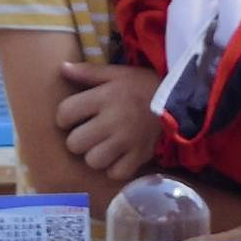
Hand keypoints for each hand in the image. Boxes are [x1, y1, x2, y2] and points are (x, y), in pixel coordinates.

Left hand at [55, 60, 160, 177]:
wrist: (178, 98)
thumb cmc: (142, 85)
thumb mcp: (116, 73)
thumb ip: (88, 72)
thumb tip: (62, 67)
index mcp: (104, 97)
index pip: (65, 113)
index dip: (64, 117)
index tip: (73, 116)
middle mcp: (114, 120)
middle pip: (75, 143)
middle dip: (78, 139)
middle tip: (89, 133)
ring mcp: (128, 141)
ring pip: (93, 161)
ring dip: (95, 156)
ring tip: (103, 146)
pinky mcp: (141, 156)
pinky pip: (115, 173)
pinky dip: (114, 168)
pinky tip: (118, 157)